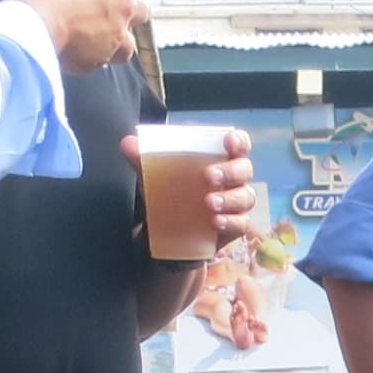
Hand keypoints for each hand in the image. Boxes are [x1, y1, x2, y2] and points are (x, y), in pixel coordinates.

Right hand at [0, 0, 148, 74]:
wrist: (28, 26)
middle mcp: (124, 5)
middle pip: (142, 7)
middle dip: (129, 6)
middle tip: (107, 4)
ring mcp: (114, 37)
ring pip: (129, 43)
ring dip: (117, 38)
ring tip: (97, 35)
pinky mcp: (97, 62)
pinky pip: (100, 61)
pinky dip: (91, 57)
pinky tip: (74, 51)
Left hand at [125, 126, 264, 252]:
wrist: (167, 231)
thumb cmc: (170, 192)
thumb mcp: (154, 176)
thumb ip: (142, 159)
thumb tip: (126, 143)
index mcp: (220, 158)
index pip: (239, 144)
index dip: (239, 141)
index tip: (229, 143)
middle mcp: (234, 179)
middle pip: (245, 169)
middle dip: (230, 171)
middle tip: (208, 177)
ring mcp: (236, 203)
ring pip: (246, 196)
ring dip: (229, 198)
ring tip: (208, 203)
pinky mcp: (234, 226)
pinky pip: (241, 223)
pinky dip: (230, 222)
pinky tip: (216, 221)